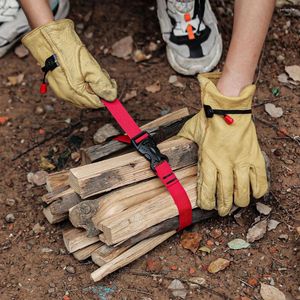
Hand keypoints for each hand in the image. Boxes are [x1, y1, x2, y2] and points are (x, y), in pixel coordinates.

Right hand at [22, 19, 116, 107]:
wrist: (46, 37)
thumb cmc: (67, 51)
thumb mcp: (90, 67)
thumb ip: (102, 84)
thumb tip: (112, 97)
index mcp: (74, 93)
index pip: (97, 103)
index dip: (106, 95)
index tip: (112, 83)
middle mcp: (67, 96)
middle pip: (91, 100)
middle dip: (99, 89)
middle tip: (101, 73)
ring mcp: (61, 91)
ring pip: (84, 95)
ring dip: (92, 85)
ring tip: (92, 70)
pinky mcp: (59, 85)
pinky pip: (76, 90)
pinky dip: (83, 83)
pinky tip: (83, 72)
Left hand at [179, 72, 267, 215]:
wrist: (228, 107)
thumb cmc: (208, 119)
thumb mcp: (189, 132)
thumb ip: (180, 143)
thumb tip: (165, 148)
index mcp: (208, 159)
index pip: (207, 188)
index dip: (206, 201)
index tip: (206, 206)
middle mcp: (225, 163)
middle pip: (225, 194)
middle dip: (223, 207)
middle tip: (222, 211)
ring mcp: (241, 161)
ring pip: (243, 191)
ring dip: (239, 201)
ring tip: (236, 204)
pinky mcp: (254, 156)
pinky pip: (260, 179)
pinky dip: (258, 189)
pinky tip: (254, 193)